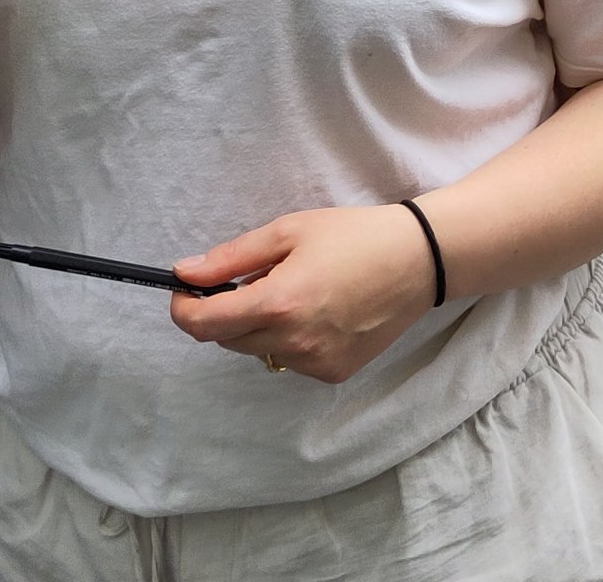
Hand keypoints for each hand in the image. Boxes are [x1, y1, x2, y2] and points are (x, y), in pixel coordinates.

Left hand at [169, 204, 438, 383]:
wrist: (419, 260)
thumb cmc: (356, 235)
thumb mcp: (291, 230)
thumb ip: (233, 257)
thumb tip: (184, 273)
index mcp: (278, 302)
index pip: (204, 324)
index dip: (183, 308)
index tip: (184, 291)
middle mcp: (292, 341)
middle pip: (228, 338)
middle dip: (228, 311)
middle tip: (258, 277)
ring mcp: (313, 363)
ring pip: (259, 350)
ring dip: (260, 325)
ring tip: (299, 290)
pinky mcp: (332, 373)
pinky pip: (291, 359)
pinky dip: (291, 338)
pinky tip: (321, 311)